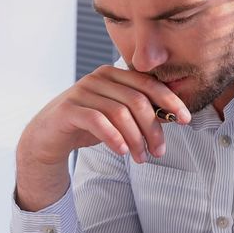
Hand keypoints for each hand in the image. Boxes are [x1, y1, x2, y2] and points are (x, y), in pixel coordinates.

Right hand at [19, 65, 190, 167]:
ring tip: (141, 158)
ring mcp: (81, 92)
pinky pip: (98, 121)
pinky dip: (114, 137)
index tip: (186, 120)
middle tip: (159, 151)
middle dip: (153, 128)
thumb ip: (141, 111)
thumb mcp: (117, 116)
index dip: (170, 101)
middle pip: (137, 101)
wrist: (47, 137)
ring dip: (136, 139)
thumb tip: (174, 115)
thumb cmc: (86, 125)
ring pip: (120, 113)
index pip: (148, 83)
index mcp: (113, 74)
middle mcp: (97, 77)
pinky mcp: (68, 109)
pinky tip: (123, 151)